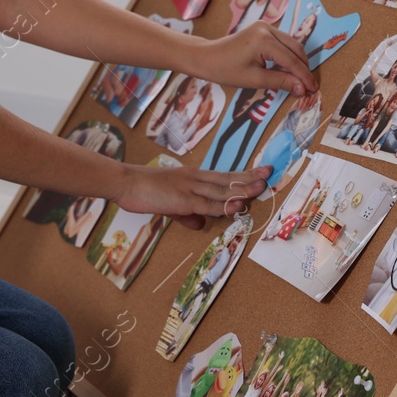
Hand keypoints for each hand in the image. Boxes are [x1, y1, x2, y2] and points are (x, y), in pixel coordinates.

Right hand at [117, 163, 270, 229]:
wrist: (125, 183)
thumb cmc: (144, 190)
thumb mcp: (170, 204)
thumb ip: (186, 214)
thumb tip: (199, 224)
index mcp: (193, 177)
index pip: (223, 175)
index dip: (242, 175)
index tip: (260, 172)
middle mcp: (195, 178)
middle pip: (227, 179)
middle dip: (249, 178)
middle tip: (270, 173)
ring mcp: (190, 187)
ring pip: (221, 190)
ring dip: (242, 189)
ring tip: (261, 188)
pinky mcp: (183, 199)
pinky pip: (207, 203)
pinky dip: (224, 205)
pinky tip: (237, 204)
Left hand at [193, 23, 316, 97]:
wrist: (206, 57)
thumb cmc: (225, 69)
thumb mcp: (255, 79)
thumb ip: (281, 82)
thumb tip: (302, 89)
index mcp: (263, 40)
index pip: (291, 60)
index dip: (304, 77)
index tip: (313, 90)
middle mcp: (266, 29)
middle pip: (296, 49)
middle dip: (303, 68)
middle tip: (309, 87)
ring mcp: (264, 27)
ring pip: (291, 45)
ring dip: (297, 62)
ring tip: (300, 81)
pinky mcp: (262, 29)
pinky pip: (282, 43)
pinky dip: (288, 56)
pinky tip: (288, 70)